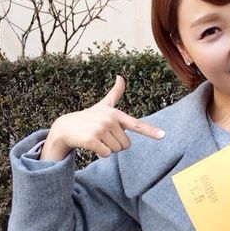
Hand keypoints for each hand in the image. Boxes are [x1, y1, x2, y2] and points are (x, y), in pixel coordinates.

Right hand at [40, 75, 164, 159]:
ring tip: (97, 138)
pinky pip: (106, 154)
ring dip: (108, 148)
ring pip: (116, 150)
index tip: (163, 135)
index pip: (136, 124)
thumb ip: (115, 93)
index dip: (150, 131)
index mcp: (116, 114)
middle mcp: (109, 120)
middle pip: (126, 144)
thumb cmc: (88, 117)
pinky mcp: (92, 140)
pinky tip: (92, 145)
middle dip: (116, 144)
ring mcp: (100, 129)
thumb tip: (120, 76)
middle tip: (103, 135)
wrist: (66, 127)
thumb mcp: (103, 106)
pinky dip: (100, 153)